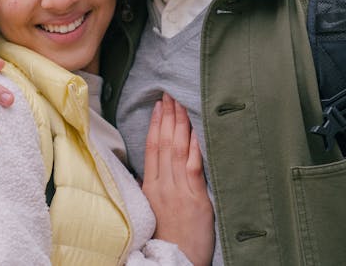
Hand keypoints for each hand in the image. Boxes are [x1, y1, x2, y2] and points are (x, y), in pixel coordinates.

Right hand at [142, 93, 213, 265]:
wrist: (175, 261)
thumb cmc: (164, 238)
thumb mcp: (150, 209)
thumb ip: (150, 187)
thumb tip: (149, 169)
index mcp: (149, 186)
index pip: (151, 147)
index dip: (155, 124)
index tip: (158, 106)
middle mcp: (162, 185)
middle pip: (164, 143)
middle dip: (168, 117)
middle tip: (170, 96)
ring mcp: (179, 191)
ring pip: (177, 151)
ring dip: (180, 126)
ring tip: (180, 106)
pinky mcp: (196, 200)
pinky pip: (193, 168)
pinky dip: (194, 149)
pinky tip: (195, 133)